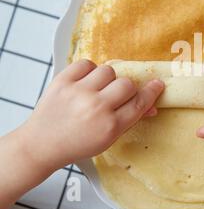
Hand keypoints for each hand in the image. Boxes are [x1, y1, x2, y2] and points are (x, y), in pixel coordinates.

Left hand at [23, 59, 164, 170]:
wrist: (41, 145)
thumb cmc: (76, 144)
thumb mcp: (108, 139)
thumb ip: (129, 120)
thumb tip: (150, 106)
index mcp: (110, 126)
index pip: (140, 102)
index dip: (151, 91)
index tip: (157, 84)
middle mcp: (96, 108)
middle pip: (127, 84)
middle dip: (126, 89)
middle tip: (115, 96)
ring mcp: (78, 93)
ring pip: (108, 70)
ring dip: (107, 79)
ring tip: (97, 89)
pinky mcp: (62, 81)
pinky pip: (86, 63)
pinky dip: (89, 70)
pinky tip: (85, 82)